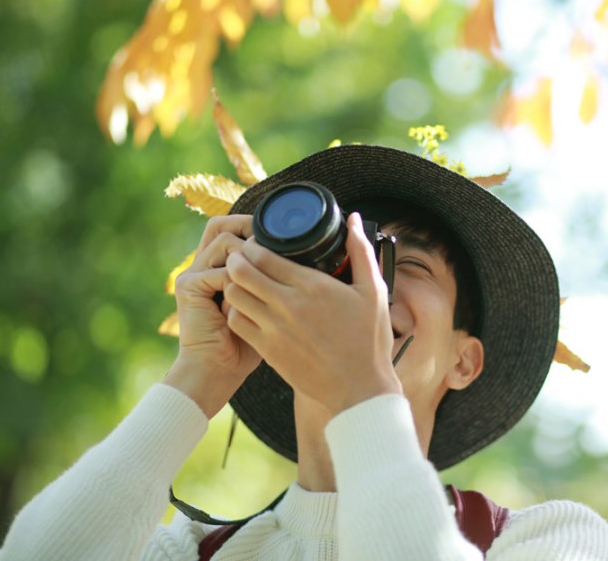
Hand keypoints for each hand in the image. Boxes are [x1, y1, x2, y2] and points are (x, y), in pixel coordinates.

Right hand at [163, 215, 262, 417]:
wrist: (218, 370)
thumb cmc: (247, 344)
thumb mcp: (265, 306)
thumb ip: (274, 281)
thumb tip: (305, 260)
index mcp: (218, 266)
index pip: (230, 228)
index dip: (252, 225)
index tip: (282, 235)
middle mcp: (202, 265)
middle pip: (220, 224)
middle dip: (248, 227)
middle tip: (273, 243)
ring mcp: (193, 274)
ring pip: (224, 242)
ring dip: (249, 257)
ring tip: (265, 277)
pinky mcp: (189, 287)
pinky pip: (221, 271)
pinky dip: (240, 282)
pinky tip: (252, 298)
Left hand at [224, 213, 401, 415]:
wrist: (359, 389)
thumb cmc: (369, 340)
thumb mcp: (374, 291)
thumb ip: (361, 252)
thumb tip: (355, 219)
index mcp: (312, 286)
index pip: (263, 255)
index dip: (253, 245)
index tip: (257, 243)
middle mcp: (288, 305)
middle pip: (240, 271)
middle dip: (237, 259)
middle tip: (243, 258)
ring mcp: (274, 329)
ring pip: (233, 295)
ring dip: (234, 284)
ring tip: (244, 282)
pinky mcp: (267, 351)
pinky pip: (236, 322)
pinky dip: (236, 311)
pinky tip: (248, 309)